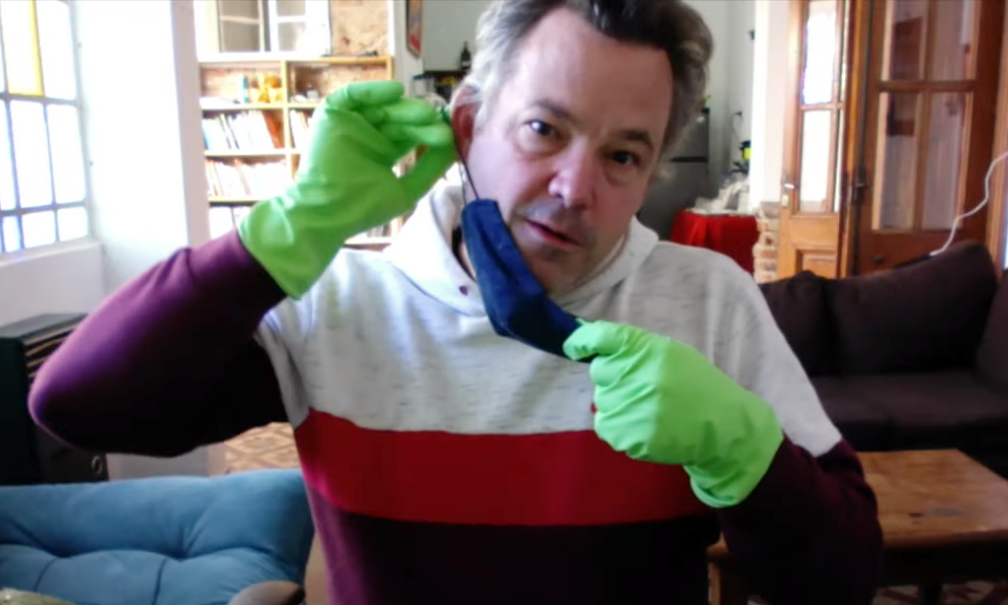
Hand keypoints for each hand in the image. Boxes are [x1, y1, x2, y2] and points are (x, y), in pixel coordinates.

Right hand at [239, 79, 455, 297]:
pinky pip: (353, 95)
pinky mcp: (332, 115)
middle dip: (420, 122)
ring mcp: (350, 124)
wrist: (328, 214)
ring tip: (425, 114)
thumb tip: (454, 148)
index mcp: (384, 151)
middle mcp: (368, 135)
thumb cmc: (363, 208)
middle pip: (399, 120)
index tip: (449, 133)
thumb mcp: (406, 189)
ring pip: (381, 107)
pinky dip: (373, 90)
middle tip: (440, 125)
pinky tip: (396, 92)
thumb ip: (429, 169)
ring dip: (404, 108)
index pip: (410, 134)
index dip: (429, 132)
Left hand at [563, 320, 783, 507]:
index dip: (581, 341)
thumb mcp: (671, 354)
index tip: (573, 347)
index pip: (601, 337)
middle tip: (642, 386)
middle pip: (599, 372)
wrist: (721, 426)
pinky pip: (604, 424)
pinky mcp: (627, 435)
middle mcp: (635, 375)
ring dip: (617, 403)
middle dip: (613, 377)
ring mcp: (630, 407)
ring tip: (649, 409)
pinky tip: (644, 425)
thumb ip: (633, 346)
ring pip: (602, 400)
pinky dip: (618, 426)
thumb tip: (584, 336)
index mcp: (647, 349)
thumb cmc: (695, 385)